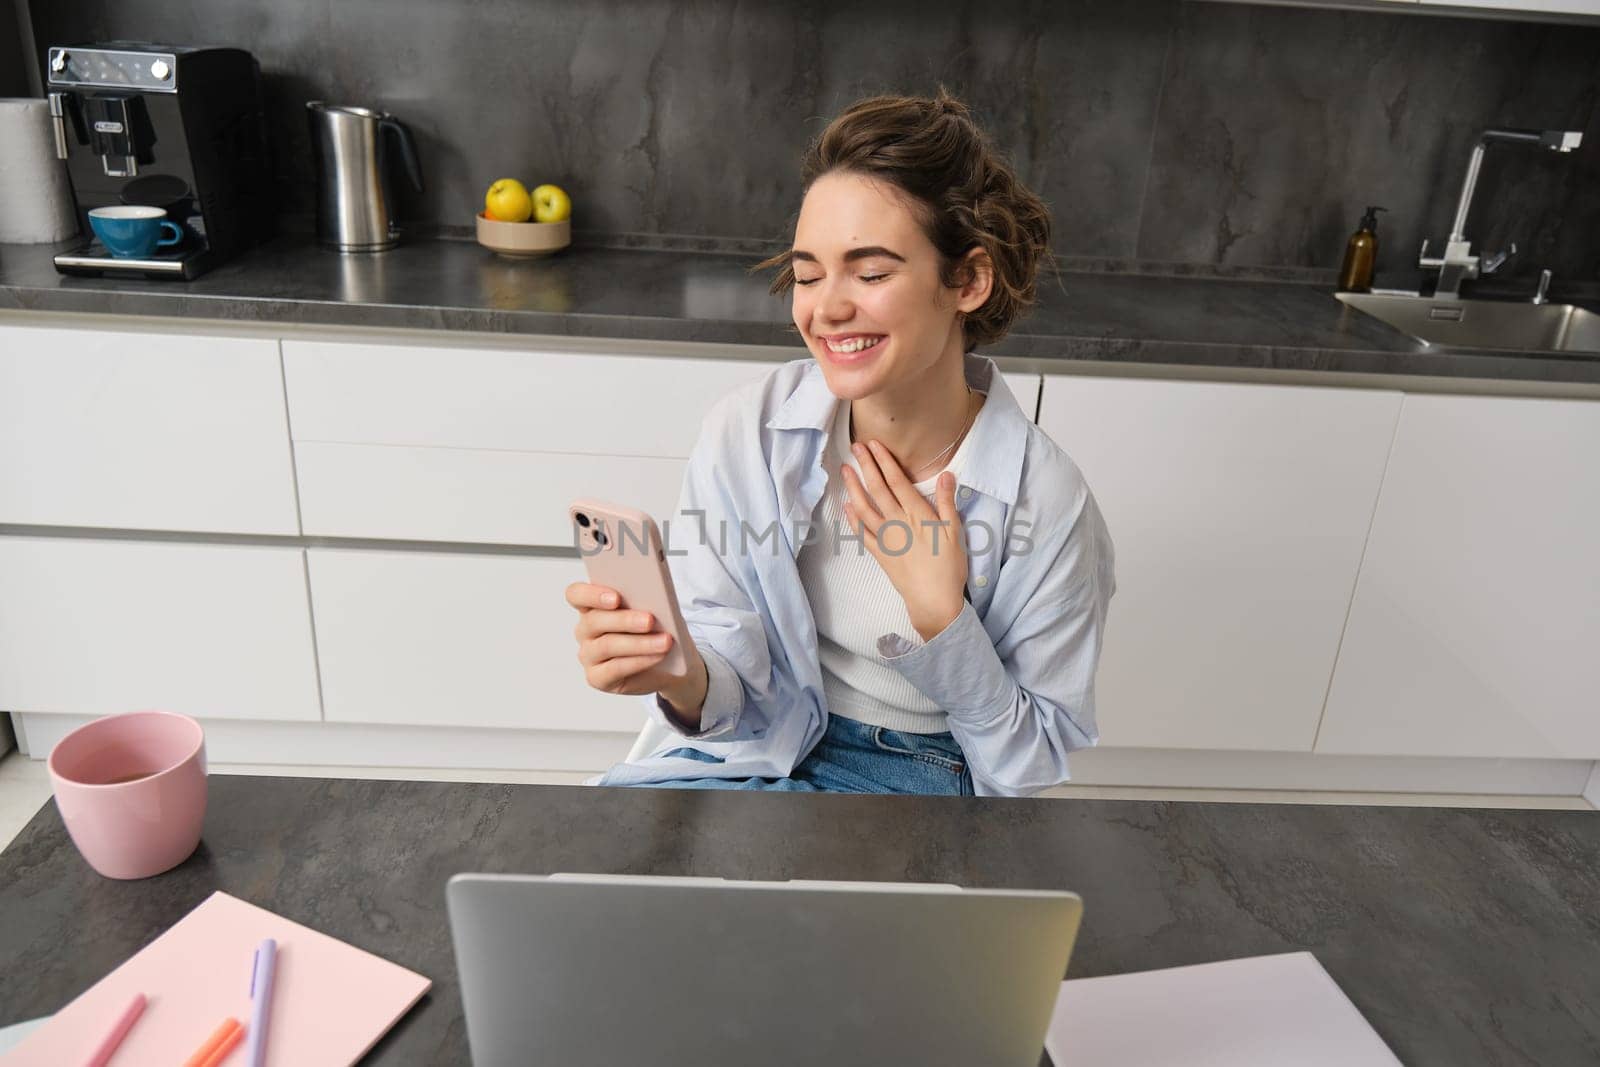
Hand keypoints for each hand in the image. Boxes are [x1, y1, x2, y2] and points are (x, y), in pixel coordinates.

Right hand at [565, 582, 706, 728]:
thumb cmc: (654, 630)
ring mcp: (587, 655)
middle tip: (650, 620)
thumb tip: (654, 599)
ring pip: (607, 645)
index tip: (616, 598)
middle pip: (594, 621)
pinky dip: (640, 661)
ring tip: (665, 640)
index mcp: (591, 605)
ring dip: (639, 643)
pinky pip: (615, 668)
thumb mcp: (651, 611)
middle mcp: (584, 630)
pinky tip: (659, 656)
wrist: (664, 664)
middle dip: (625, 620)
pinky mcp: (596, 678)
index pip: (576, 595)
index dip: (592, 594)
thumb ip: (644, 601)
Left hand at [840, 441, 967, 641]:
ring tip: (845, 471)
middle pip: (878, 489)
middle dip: (866, 466)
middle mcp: (898, 523)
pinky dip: (853, 518)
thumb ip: (948, 502)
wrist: (934, 600)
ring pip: (865, 508)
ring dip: (853, 488)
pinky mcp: (880, 554)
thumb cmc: (949, 566)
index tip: (874, 445)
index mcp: (918, 515)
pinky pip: (862, 533)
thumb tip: (947, 474)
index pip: (897, 481)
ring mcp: (886, 539)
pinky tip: (846, 506)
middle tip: (856, 447)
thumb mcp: (955, 532)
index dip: (884, 461)